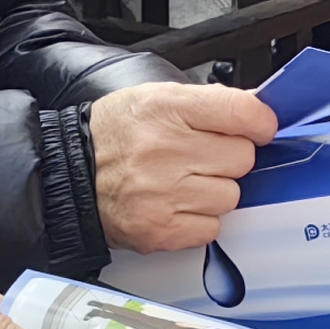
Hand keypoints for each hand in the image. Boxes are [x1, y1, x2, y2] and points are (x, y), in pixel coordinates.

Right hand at [89, 80, 276, 251]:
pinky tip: (177, 204)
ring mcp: (162, 194)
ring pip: (230, 196)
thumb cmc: (115, 135)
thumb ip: (209, 102)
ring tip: (184, 181)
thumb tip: (258, 109)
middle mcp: (164, 150)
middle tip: (203, 156)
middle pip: (242, 158)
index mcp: (165, 109)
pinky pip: (211, 228)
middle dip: (230, 158)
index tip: (258, 128)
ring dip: (215, 190)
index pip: (242, 112)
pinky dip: (200, 219)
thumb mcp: (157, 98)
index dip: (259, 122)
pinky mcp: (160, 230)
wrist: (70, 175)